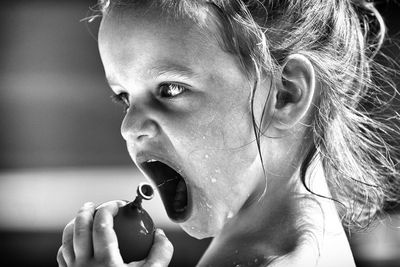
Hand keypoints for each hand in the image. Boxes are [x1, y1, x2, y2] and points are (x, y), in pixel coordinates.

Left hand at [57, 201, 173, 266]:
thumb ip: (161, 252)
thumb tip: (160, 234)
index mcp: (105, 261)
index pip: (101, 223)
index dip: (109, 207)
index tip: (119, 204)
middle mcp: (84, 265)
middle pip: (79, 227)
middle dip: (87, 210)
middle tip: (97, 204)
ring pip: (66, 240)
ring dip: (75, 224)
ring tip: (84, 217)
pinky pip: (63, 256)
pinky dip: (68, 243)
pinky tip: (77, 242)